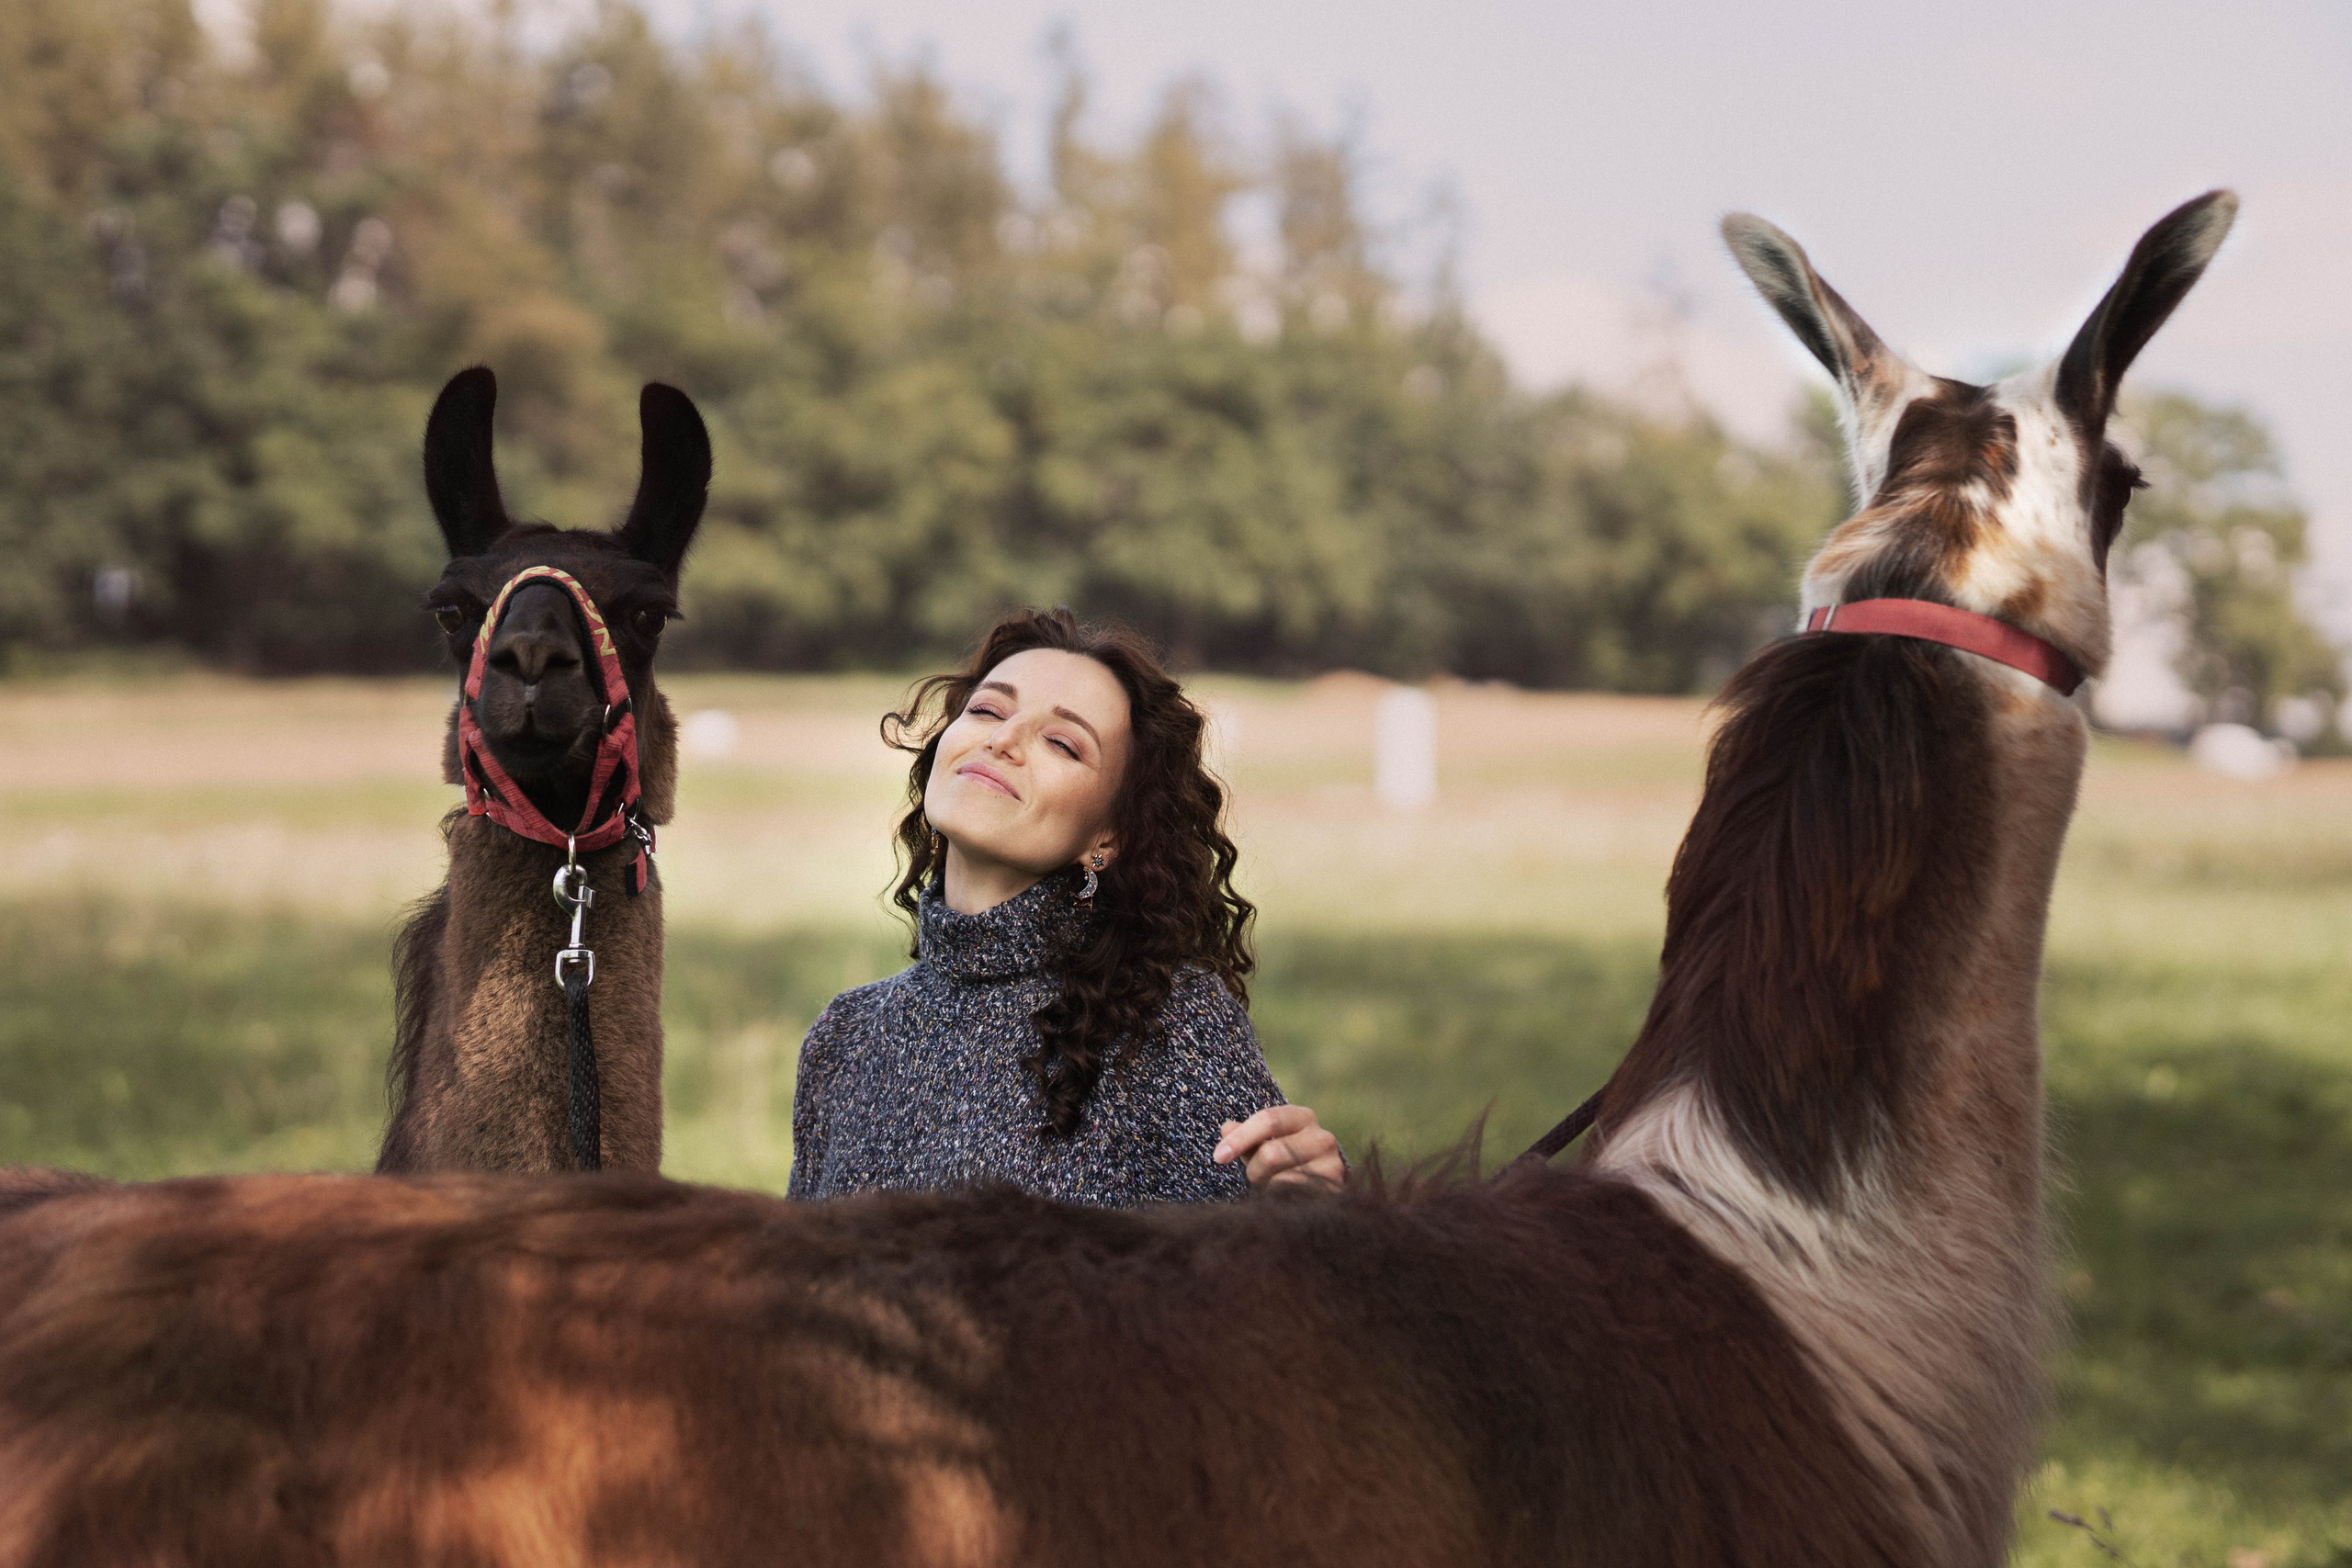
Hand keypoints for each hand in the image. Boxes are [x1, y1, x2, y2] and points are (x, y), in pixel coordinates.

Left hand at [1214, 1105, 1344, 1191]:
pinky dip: (1282, 1202)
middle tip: (1255, 1179)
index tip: (1218, 1157)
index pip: (1267, 1120)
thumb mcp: (1262, 1146)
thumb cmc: (1284, 1162)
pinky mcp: (1335, 1190)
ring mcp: (1331, 1164)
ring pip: (1281, 1181)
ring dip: (1269, 1188)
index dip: (1240, 1138)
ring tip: (1274, 1187)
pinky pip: (1295, 1198)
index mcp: (1301, 1118)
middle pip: (1271, 1153)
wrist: (1321, 1188)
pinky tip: (1286, 1200)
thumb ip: (1244, 1137)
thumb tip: (1226, 1128)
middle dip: (1254, 1171)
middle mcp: (1322, 1137)